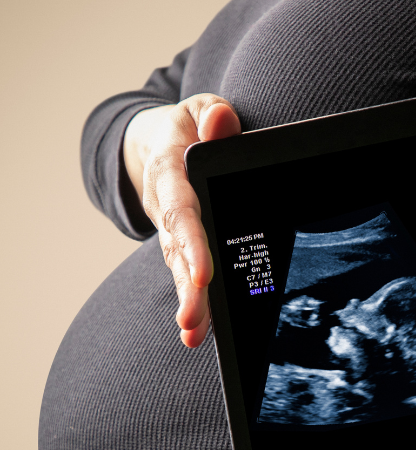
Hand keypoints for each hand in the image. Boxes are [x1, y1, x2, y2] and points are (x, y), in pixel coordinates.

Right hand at [123, 94, 241, 346]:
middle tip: (191, 320)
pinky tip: (198, 333)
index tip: (205, 272)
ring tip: (193, 335)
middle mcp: (167, 207)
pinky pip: (187, 275)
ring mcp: (172, 230)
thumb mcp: (198, 109)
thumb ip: (212, 114)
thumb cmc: (187, 127)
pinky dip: (193, 303)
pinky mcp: (181, 246)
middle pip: (177, 250)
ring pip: (179, 269)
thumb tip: (222, 122)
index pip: (181, 210)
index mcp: (170, 171)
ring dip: (188, 303)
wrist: (154, 143)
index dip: (190, 242)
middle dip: (186, 287)